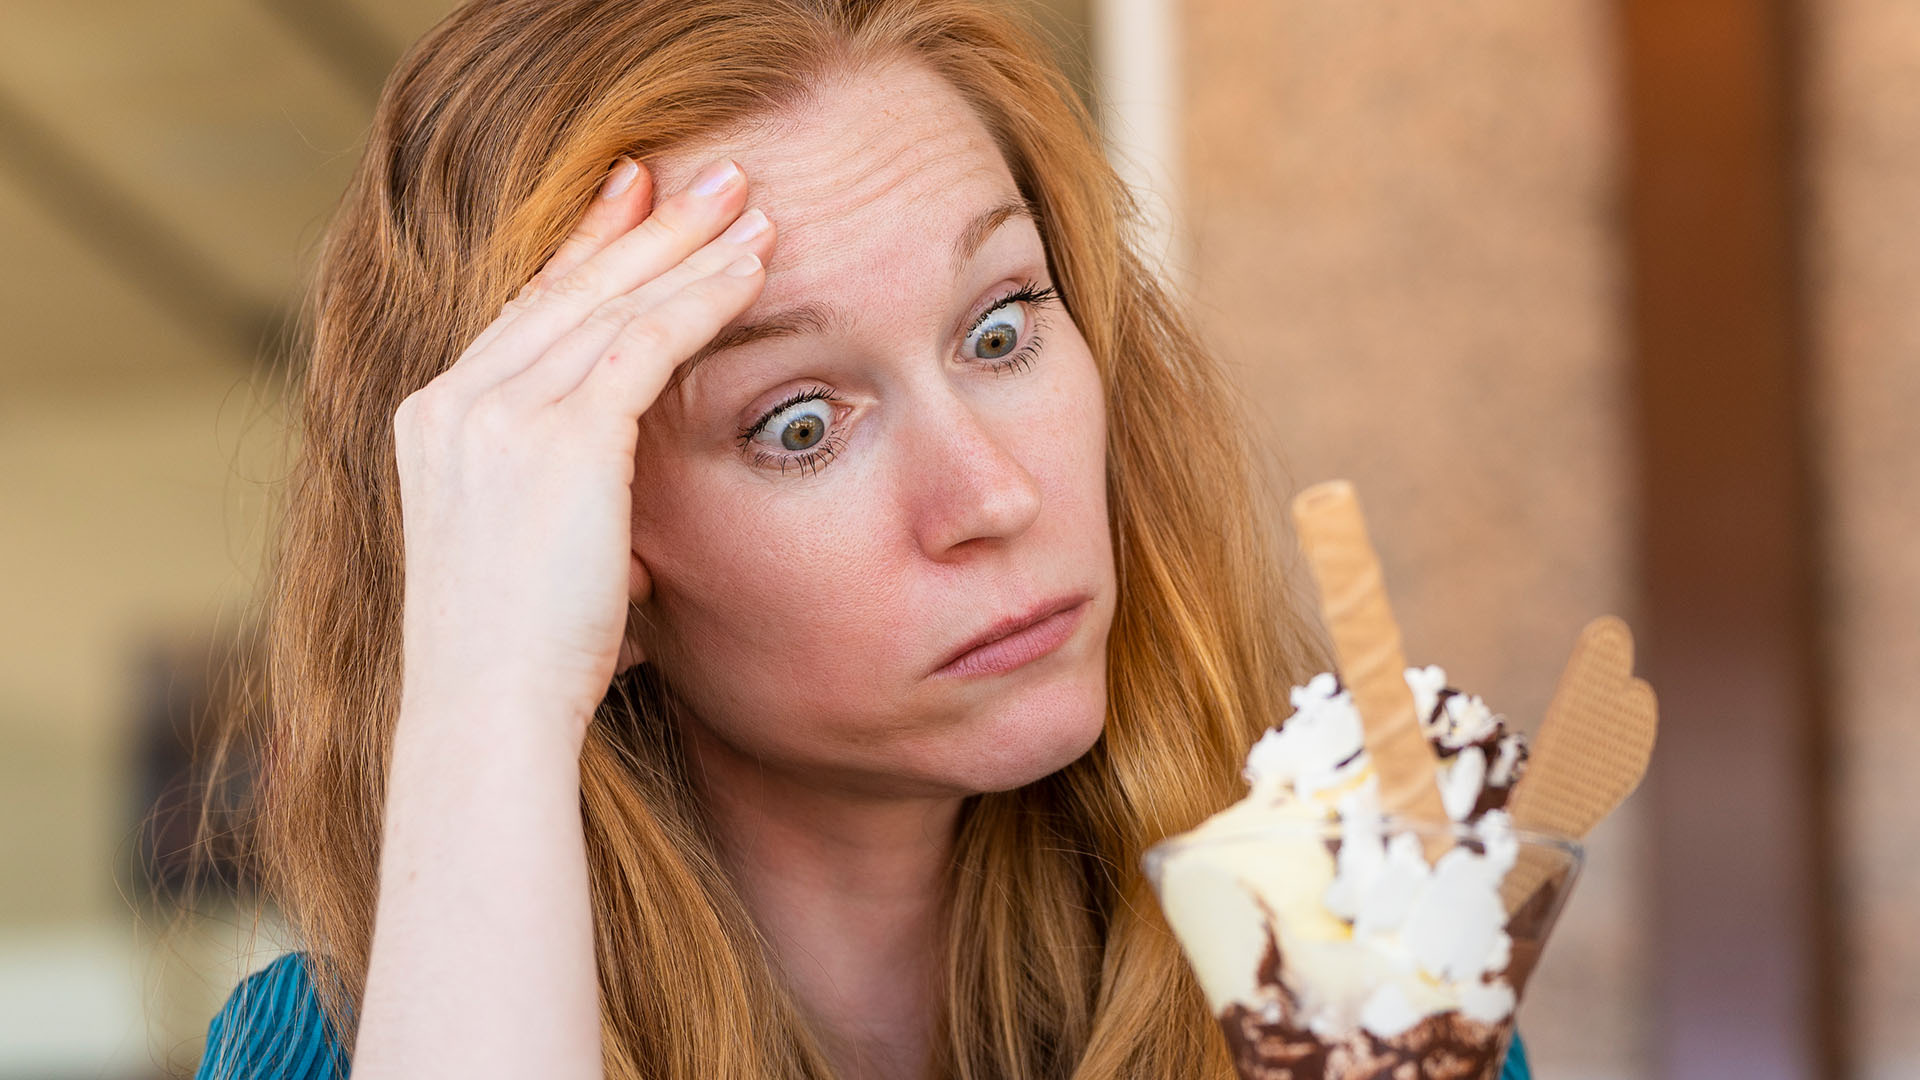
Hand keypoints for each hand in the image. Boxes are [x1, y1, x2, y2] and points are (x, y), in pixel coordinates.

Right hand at [392, 156, 774, 734]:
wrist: (486, 717)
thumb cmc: (521, 673)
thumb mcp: (537, 576)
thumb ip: (572, 534)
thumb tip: (634, 560)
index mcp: (436, 425)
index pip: (524, 314)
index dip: (585, 252)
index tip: (632, 201)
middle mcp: (453, 403)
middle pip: (566, 288)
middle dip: (645, 225)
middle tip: (709, 176)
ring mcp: (497, 415)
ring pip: (612, 302)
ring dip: (689, 248)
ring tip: (752, 205)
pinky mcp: (556, 440)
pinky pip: (645, 342)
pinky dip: (703, 298)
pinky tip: (754, 269)